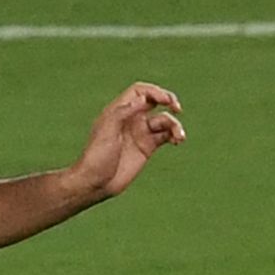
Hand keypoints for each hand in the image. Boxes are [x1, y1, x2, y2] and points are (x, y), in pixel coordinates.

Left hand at [71, 82, 185, 198]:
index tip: (166, 101)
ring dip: (175, 124)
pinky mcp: (147, 147)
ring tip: (178, 137)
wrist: (96, 182)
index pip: (139, 92)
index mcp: (118, 111)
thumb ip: (123, 113)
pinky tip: (177, 141)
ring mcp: (140, 133)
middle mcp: (130, 119)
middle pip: (154, 101)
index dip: (154, 92)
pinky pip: (166, 135)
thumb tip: (142, 98)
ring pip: (164, 120)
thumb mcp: (106, 131)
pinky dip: (174, 135)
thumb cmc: (96, 156)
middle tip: (177, 108)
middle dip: (168, 100)